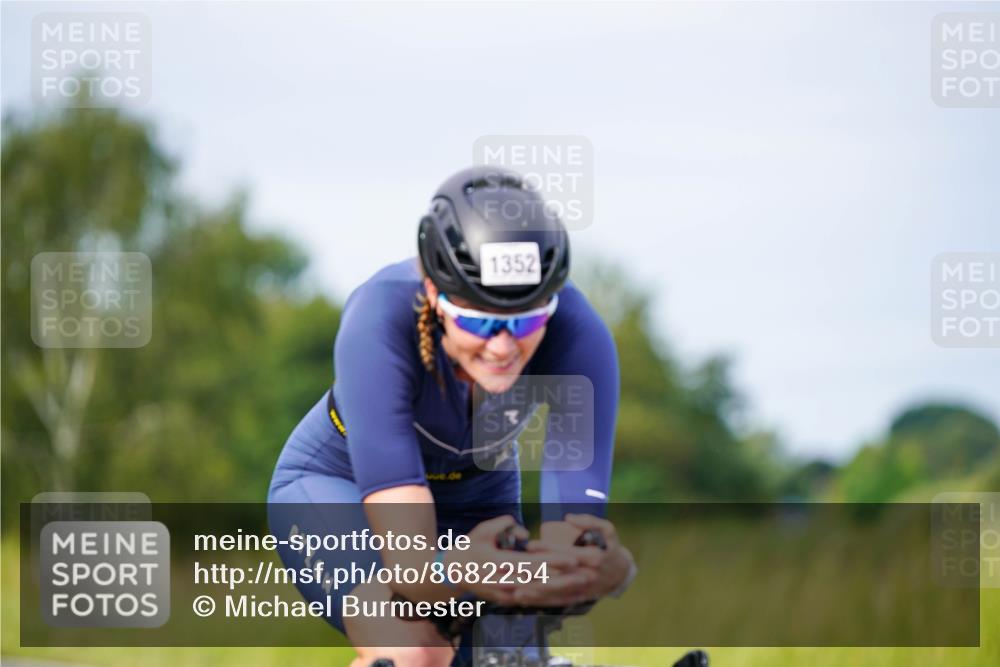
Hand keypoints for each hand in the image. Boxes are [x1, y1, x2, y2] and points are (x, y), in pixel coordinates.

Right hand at [448, 515, 578, 605]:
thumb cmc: (469, 547)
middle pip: (538, 581)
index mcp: (496, 562)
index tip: (572, 558)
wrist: (451, 573)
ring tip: (582, 586)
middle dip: (564, 578)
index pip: (529, 562)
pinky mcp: (505, 601)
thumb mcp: (482, 531)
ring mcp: (503, 594)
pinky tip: (565, 596)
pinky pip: (531, 600)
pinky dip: (548, 599)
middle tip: (587, 574)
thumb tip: (522, 530)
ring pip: (537, 593)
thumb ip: (501, 525)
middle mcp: (502, 581)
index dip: (552, 560)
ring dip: (560, 591)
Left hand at [513, 513, 632, 606]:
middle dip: (536, 575)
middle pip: (558, 576)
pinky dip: (542, 602)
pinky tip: (527, 600)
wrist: (622, 573)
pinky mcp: (579, 598)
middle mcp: (586, 575)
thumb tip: (568, 517)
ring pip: (556, 593)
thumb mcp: (607, 529)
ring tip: (516, 591)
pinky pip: (559, 602)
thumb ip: (589, 521)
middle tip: (516, 570)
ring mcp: (582, 589)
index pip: (566, 553)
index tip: (530, 545)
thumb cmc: (610, 547)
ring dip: (536, 593)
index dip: (548, 549)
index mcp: (592, 557)